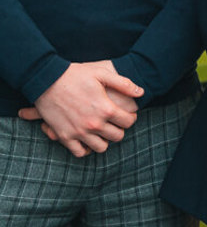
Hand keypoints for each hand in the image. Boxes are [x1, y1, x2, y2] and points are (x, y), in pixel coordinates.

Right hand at [18, 62, 142, 156]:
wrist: (45, 80)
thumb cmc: (75, 75)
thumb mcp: (102, 74)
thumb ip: (124, 84)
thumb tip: (141, 93)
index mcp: (106, 109)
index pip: (129, 122)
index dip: (131, 118)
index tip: (127, 115)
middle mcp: (94, 124)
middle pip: (118, 136)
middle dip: (119, 129)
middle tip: (114, 122)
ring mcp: (78, 132)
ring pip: (101, 147)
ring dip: (104, 140)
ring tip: (102, 131)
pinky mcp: (64, 136)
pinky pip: (80, 152)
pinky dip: (85, 149)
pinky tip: (87, 139)